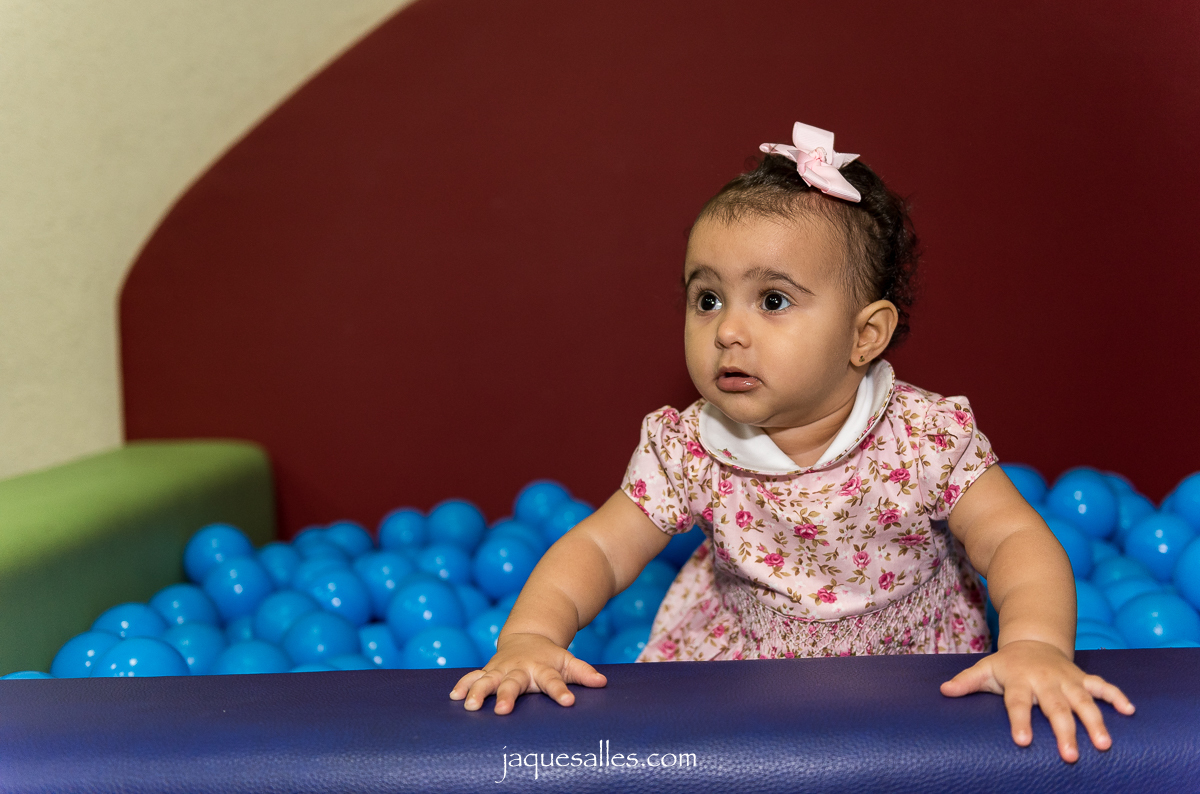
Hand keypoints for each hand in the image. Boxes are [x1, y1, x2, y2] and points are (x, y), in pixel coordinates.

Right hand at [449, 632, 606, 713]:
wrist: (526, 638)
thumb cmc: (549, 658)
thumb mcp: (568, 661)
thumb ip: (583, 673)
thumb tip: (602, 683)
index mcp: (542, 668)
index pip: (553, 680)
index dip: (560, 691)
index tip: (568, 702)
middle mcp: (519, 669)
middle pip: (513, 683)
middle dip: (508, 696)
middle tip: (504, 710)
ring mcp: (501, 669)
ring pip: (488, 680)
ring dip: (478, 692)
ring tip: (471, 706)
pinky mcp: (488, 671)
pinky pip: (473, 677)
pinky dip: (463, 685)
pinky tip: (454, 697)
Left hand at [940, 639, 1135, 762]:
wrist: (1034, 640)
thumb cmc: (1007, 664)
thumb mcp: (985, 669)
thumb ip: (966, 681)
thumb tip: (943, 691)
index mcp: (1020, 680)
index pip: (1018, 703)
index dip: (1020, 721)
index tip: (1023, 742)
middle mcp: (1045, 680)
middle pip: (1055, 707)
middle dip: (1064, 731)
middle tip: (1070, 756)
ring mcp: (1067, 679)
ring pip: (1083, 700)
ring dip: (1095, 720)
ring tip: (1104, 744)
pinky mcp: (1083, 678)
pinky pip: (1103, 686)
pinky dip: (1116, 696)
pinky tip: (1130, 711)